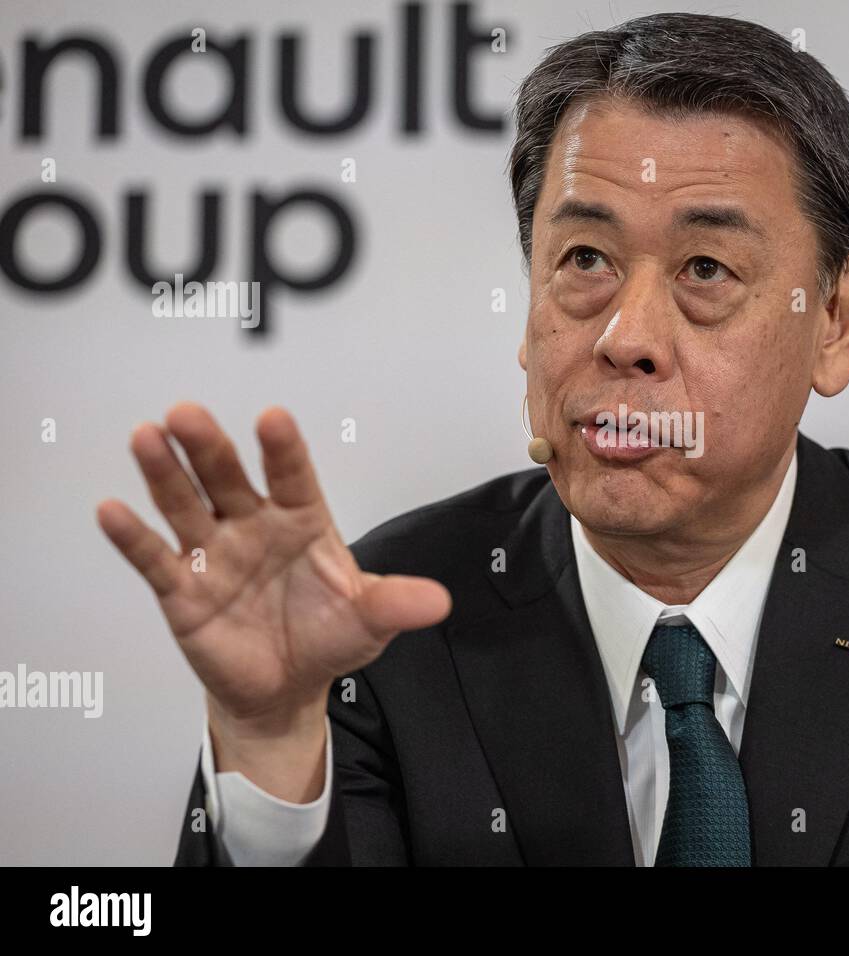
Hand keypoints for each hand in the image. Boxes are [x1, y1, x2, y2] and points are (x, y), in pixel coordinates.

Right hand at [97, 402, 450, 744]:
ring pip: (185, 504)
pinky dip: (132, 536)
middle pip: (228, 478)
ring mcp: (215, 553)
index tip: (274, 419)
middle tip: (188, 415)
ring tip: (148, 438)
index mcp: (302, 521)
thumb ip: (395, 604)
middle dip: (210, 447)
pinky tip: (112, 510)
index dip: (283, 450)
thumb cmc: (327, 638)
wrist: (287, 689)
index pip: (293, 477)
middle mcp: (254, 526)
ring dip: (164, 473)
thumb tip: (438, 601)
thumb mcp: (370, 621)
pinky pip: (154, 558)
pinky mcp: (182, 588)